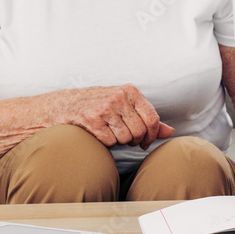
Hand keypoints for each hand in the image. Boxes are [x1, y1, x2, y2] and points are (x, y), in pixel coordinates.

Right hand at [56, 85, 174, 149]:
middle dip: (135, 140)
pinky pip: (110, 142)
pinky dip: (106, 143)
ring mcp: (105, 108)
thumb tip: (170, 132)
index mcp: (130, 91)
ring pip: (125, 138)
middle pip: (140, 131)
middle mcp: (119, 97)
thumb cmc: (100, 105)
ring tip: (111, 131)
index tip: (146, 142)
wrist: (64, 104)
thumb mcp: (125, 105)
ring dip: (119, 141)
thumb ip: (148, 118)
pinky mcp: (92, 120)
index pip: (152, 118)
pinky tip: (99, 133)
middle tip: (126, 138)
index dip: (152, 135)